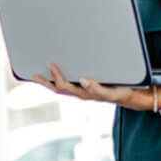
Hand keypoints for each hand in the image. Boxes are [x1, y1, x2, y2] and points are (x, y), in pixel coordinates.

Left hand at [30, 63, 144, 106]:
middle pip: (57, 89)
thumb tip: (83, 80)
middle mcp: (79, 92)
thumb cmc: (119, 92)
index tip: (51, 64)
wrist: (128, 96)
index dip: (56, 76)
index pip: (65, 87)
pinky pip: (66, 85)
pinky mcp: (83, 87)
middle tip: (33, 74)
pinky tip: (52, 74)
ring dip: (47, 83)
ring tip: (36, 76)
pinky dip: (56, 80)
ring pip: (60, 88)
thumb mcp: (110, 92)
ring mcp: (80, 91)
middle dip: (45, 82)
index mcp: (84, 93)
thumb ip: (97, 89)